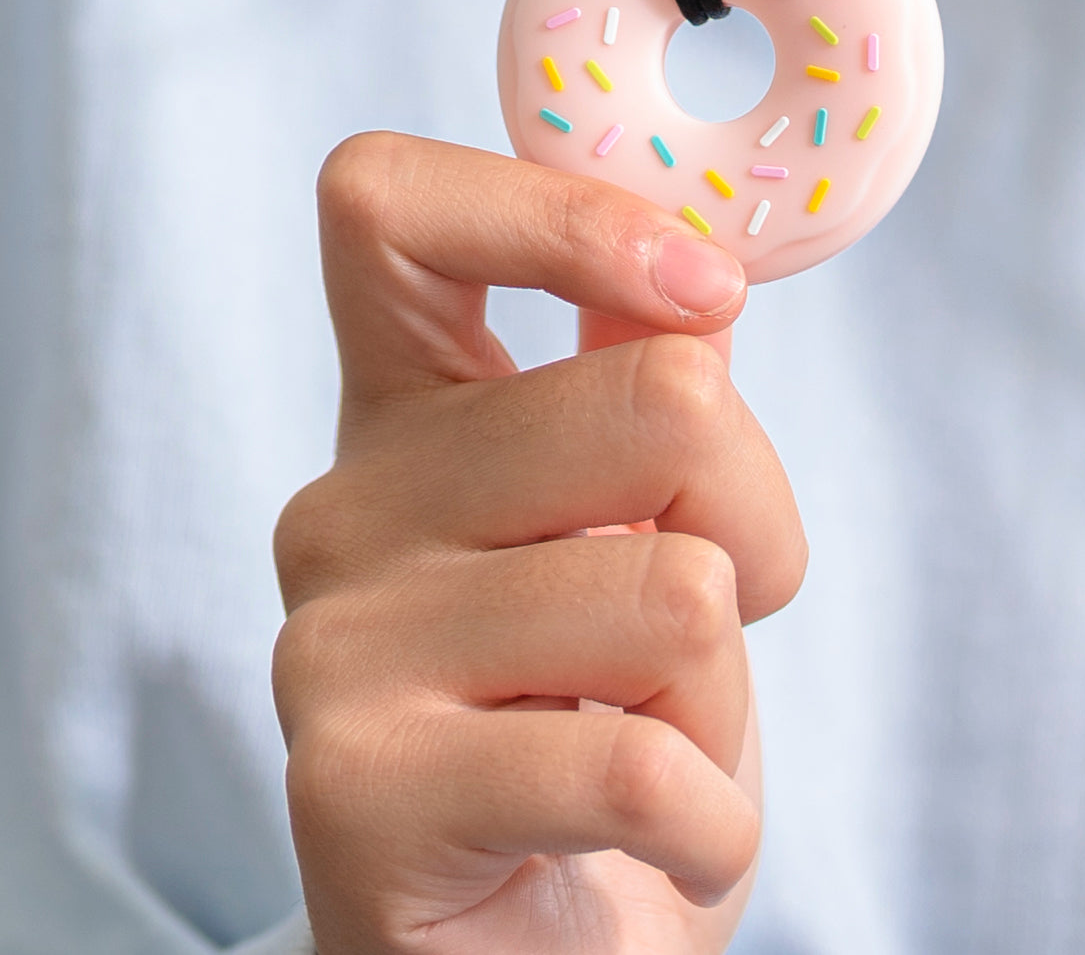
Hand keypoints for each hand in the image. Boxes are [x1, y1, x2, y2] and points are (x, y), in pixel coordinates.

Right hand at [272, 133, 806, 952]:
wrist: (544, 941)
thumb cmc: (601, 718)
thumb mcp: (640, 527)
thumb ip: (646, 390)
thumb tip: (698, 279)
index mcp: (407, 412)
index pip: (386, 203)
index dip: (560, 211)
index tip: (703, 290)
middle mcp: (344, 508)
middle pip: (651, 396)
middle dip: (751, 512)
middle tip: (710, 604)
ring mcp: (333, 648)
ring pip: (672, 587)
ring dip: (719, 685)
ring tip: (647, 732)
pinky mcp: (353, 796)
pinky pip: (641, 767)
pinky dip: (706, 819)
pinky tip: (652, 836)